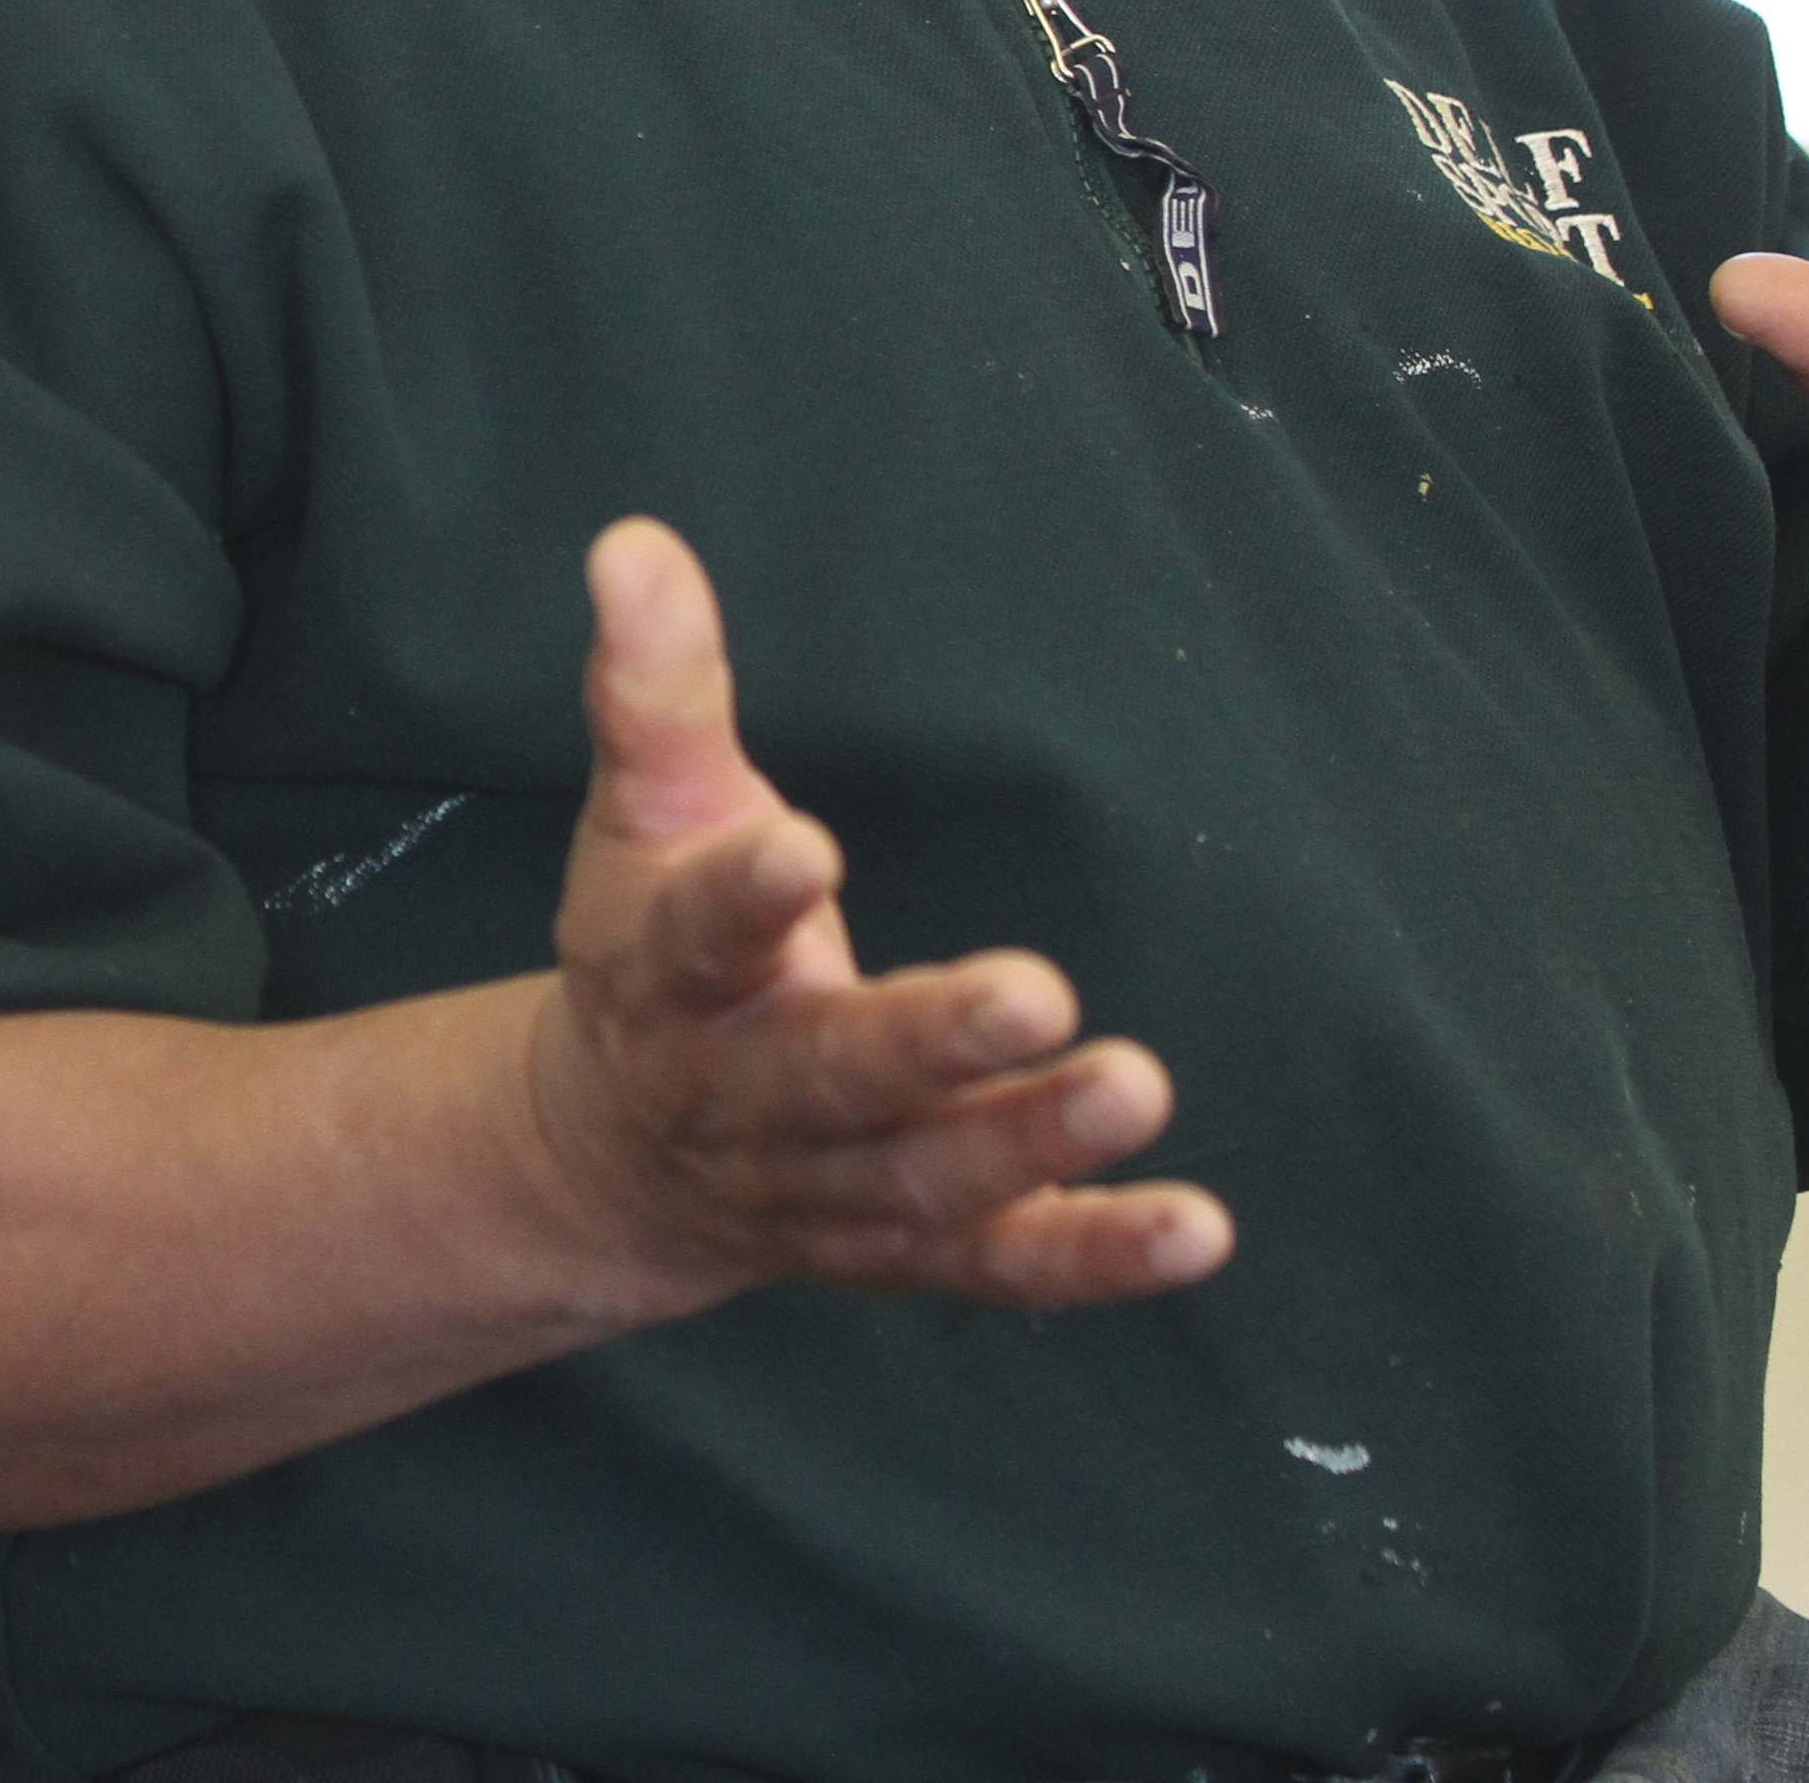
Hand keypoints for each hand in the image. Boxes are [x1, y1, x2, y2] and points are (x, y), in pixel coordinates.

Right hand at [517, 517, 1230, 1313]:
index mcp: (664, 977)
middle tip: (1037, 989)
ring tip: (1136, 1084)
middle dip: (927, 1043)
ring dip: (1027, 1141)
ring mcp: (822, 1188)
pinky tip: (1194, 1231)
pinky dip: (1093, 1254)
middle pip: (827, 1078)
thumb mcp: (645, 810)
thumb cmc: (656, 946)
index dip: (746, 897)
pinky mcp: (906, 1249)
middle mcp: (736, 1098)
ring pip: (921, 1180)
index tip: (808, 848)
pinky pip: (1000, 1265)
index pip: (696, 937)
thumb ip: (658, 685)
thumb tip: (636, 542)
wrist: (614, 1157)